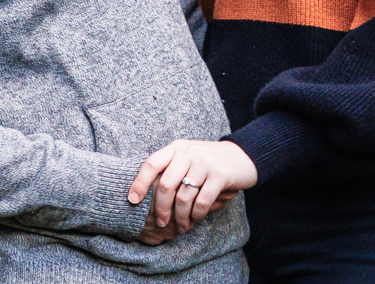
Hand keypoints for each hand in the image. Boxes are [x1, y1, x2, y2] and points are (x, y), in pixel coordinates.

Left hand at [128, 140, 257, 234]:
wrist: (243, 156)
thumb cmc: (209, 161)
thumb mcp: (188, 157)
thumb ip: (172, 169)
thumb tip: (148, 194)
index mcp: (176, 148)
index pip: (151, 164)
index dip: (139, 183)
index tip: (132, 200)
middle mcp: (187, 153)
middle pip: (165, 184)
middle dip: (161, 207)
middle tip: (160, 222)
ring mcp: (204, 163)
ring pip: (184, 196)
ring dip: (180, 216)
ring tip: (181, 227)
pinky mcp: (220, 176)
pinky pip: (202, 201)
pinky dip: (196, 215)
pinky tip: (195, 220)